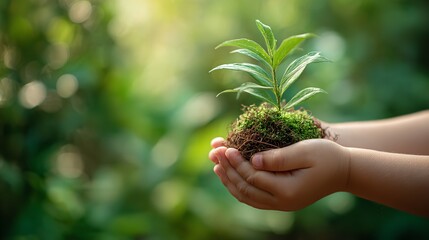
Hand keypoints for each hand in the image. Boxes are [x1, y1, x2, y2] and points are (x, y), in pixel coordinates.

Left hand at [209, 138, 350, 210]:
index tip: (225, 147)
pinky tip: (231, 176)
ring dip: (230, 180)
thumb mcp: (304, 151)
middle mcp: (282, 202)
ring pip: (247, 197)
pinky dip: (240, 187)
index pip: (253, 177)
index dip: (236, 162)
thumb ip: (278, 157)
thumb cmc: (327, 156)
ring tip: (216, 165)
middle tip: (214, 153)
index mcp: (287, 190)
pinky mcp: (281, 201)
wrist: (344, 171)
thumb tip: (252, 159)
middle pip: (246, 188)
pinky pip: (254, 198)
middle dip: (228, 170)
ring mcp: (281, 204)